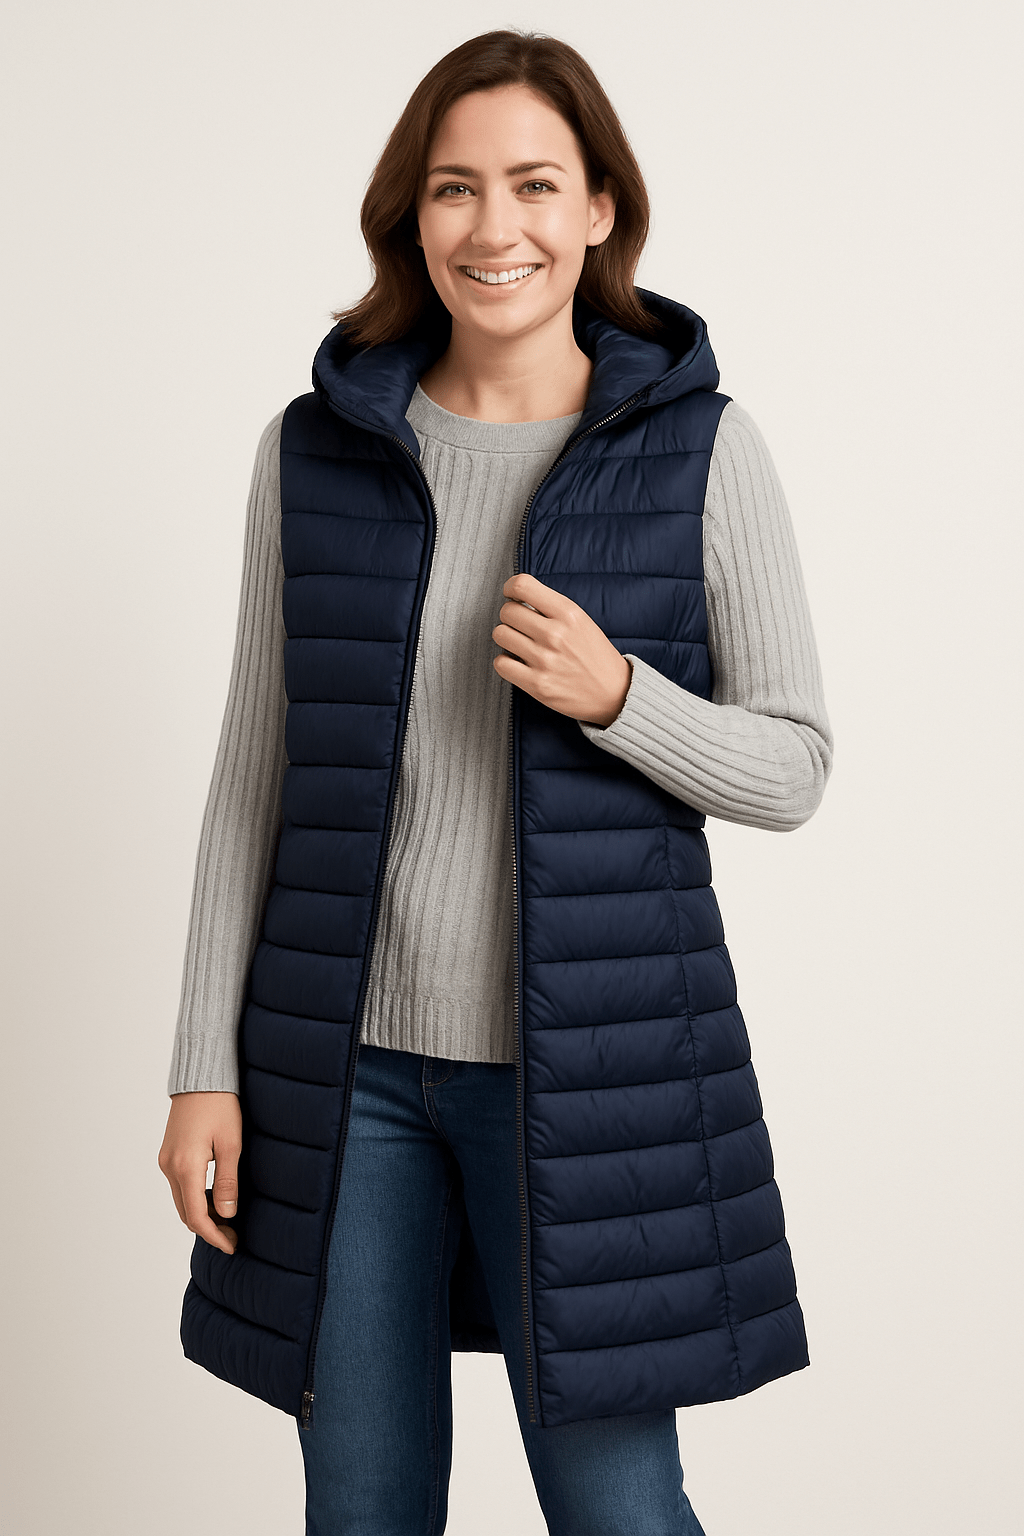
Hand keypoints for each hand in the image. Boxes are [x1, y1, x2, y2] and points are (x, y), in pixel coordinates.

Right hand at [158, 1091, 241, 1255]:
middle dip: (208, 1228)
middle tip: (233, 1236)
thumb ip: (228, 1182)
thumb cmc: (220, 1105)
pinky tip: (215, 1198)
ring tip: (228, 1220)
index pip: (197, 1216)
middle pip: (186, 1212)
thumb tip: (227, 1214)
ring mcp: (166, 1160)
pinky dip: (195, 1198)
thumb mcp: (231, 1144)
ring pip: (182, 1200)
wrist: (201, 1077)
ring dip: (202, 1214)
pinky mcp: (168, 1153)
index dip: (214, 1236)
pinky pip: (180, 1185)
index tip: (231, 1246)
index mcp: (186, 1167)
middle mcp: (170, 1167)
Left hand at [492, 573, 632, 727]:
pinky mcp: (537, 684)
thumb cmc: (596, 656)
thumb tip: (518, 598)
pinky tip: (518, 662)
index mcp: (568, 613)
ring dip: (507, 638)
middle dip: (510, 616)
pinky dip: (505, 662)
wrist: (614, 692)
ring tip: (520, 644)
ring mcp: (545, 660)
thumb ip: (551, 608)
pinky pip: (501, 664)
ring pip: (500, 634)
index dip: (511, 588)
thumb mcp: (581, 621)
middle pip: (507, 611)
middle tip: (520, 625)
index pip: (523, 586)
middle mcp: (555, 634)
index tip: (512, 595)